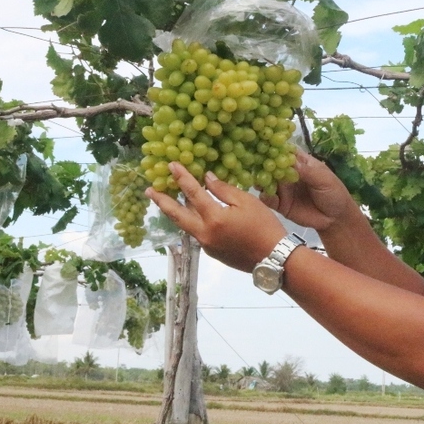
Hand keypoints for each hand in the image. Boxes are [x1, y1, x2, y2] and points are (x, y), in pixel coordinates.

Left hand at [145, 163, 286, 272]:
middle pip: (177, 215)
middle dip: (162, 201)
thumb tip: (206, 179)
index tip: (171, 165)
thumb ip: (224, 190)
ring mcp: (206, 246)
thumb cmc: (265, 227)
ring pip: (185, 226)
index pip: (192, 193)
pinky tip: (196, 215)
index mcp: (213, 218)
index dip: (181, 177)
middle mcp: (204, 233)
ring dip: (175, 212)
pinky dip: (193, 222)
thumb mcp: (247, 202)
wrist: (274, 259)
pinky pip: (198, 234)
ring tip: (166, 201)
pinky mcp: (212, 253)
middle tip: (149, 190)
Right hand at [259, 151, 357, 234]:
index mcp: (300, 162)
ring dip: (260, 179)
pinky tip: (265, 195)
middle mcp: (287, 173)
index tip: (264, 146)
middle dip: (263, 164)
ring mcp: (283, 188)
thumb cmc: (334, 193)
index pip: (285, 151)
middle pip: (271, 165)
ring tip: (258, 180)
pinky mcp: (280, 203)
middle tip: (255, 164)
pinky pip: (268, 199)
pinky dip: (264, 196)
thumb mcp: (324, 180)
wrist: (336, 219)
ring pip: (267, 181)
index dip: (275, 147)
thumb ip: (307, 172)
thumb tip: (290, 161)